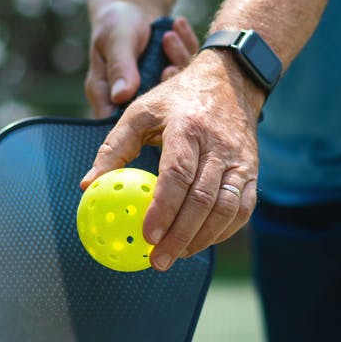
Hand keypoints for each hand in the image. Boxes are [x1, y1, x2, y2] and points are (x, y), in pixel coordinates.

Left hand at [80, 50, 262, 270]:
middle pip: (202, 199)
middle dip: (180, 236)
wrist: (231, 81)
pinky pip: (243, 209)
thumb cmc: (177, 99)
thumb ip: (113, 148)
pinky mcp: (253, 171)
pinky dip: (223, 232)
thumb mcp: (140, 112)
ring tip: (177, 255)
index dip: (163, 209)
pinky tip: (201, 242)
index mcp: (187, 127)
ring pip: (227, 208)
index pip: (177, 174)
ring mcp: (240, 160)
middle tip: (158, 260)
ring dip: (202, 239)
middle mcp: (218, 145)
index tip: (146, 236)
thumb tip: (87, 185)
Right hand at [84, 2, 199, 118]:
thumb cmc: (116, 22)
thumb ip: (120, 67)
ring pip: (176, 88)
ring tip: (169, 36)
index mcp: (107, 96)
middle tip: (169, 64)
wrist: (133, 7)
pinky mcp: (175, 79)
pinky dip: (186, 46)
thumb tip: (120, 96)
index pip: (120, 122)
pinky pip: (187, 69)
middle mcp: (133, 99)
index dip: (142, 116)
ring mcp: (157, 90)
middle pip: (155, 109)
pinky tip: (180, 24)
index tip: (158, 89)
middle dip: (167, 85)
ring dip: (177, 59)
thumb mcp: (116, 40)